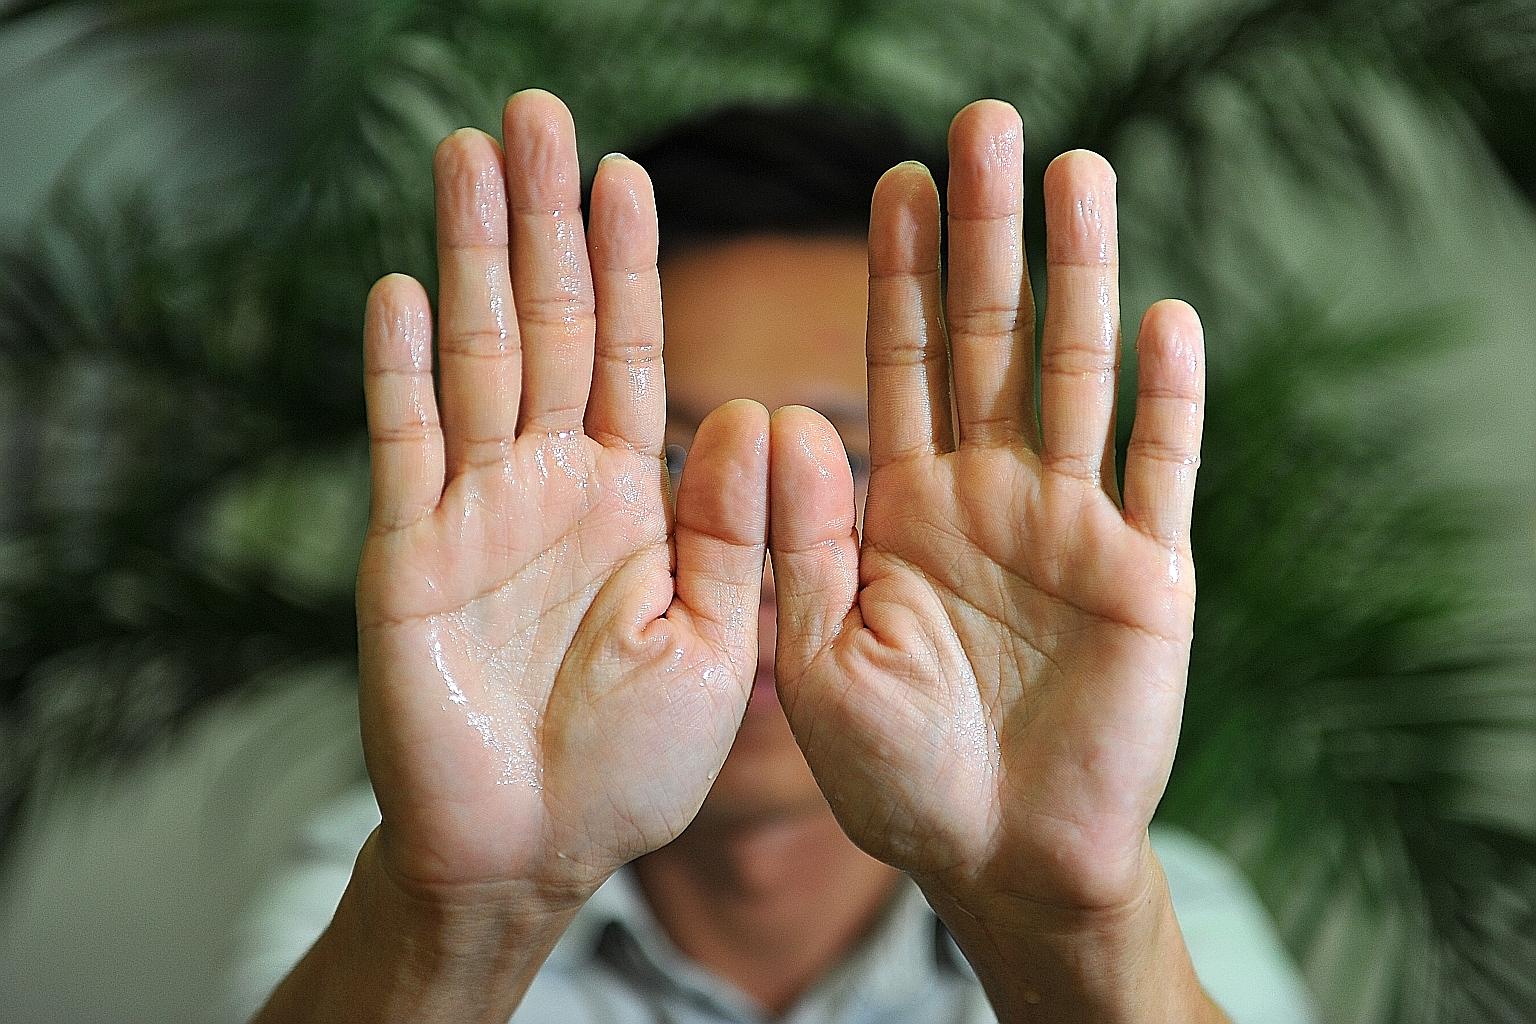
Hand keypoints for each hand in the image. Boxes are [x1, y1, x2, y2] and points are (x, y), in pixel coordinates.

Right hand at [356, 91, 767, 904]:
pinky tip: (402, 289)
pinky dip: (399, 371)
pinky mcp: (408, 558)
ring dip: (470, 257)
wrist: (534, 849)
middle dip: (542, 221)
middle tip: (534, 114)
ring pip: (472, 358)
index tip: (628, 174)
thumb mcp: (717, 645)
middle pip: (546, 325)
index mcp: (632, 498)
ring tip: (469, 156)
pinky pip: (404, 448)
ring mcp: (475, 512)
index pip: (629, 353)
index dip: (627, 265)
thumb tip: (763, 409)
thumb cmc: (634, 762)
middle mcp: (550, 483)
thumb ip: (736, 534)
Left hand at [767, 101, 1205, 917]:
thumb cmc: (893, 771)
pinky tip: (1165, 317)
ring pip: (1078, 378)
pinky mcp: (1147, 576)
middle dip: (987, 237)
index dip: (903, 272)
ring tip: (1077, 173)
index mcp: (905, 505)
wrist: (994, 856)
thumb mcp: (817, 658)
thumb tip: (777, 412)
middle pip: (992, 340)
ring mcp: (1074, 525)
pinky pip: (1161, 472)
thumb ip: (801, 542)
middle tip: (983, 124)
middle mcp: (991, 493)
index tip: (895, 181)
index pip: (901, 362)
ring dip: (1081, 277)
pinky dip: (1167, 401)